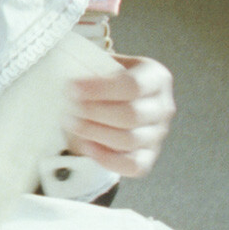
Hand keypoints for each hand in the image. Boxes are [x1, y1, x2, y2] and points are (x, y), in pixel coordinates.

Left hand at [67, 54, 173, 176]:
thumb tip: (65, 67)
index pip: (132, 85)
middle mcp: (163, 106)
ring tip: (70, 123)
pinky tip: (86, 146)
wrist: (116, 98)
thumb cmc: (107, 79)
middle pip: (131, 115)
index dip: (99, 89)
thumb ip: (94, 65)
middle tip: (68, 108)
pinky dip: (107, 159)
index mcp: (156, 77)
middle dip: (93, 112)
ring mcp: (158, 133)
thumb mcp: (105, 63)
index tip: (70, 88)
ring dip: (94, 133)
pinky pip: (132, 165)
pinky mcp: (149, 156)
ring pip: (129, 140)